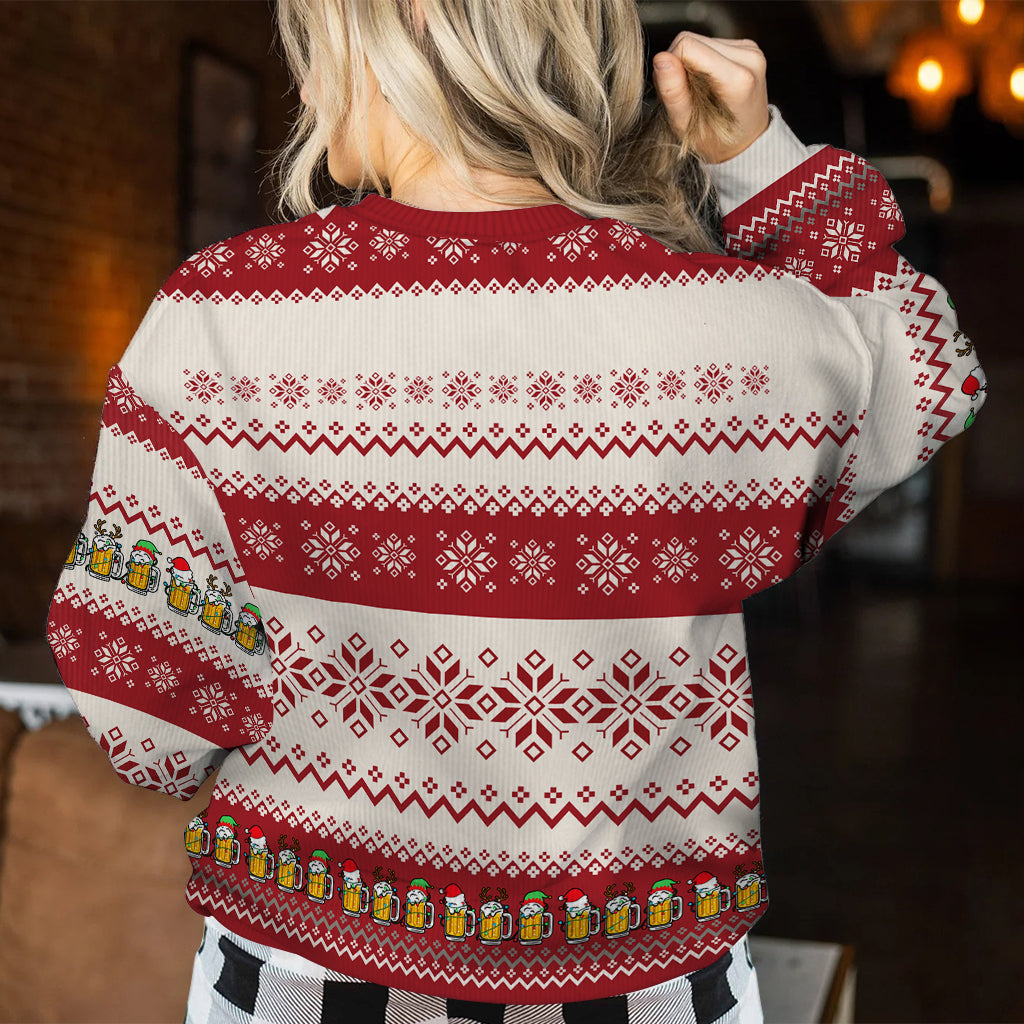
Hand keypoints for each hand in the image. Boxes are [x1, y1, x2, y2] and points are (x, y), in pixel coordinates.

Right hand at [652, 31, 770, 164]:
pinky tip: (707, 83)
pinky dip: (701, 61)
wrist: (747, 143)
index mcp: (737, 80)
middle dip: (679, 65)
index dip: (671, 67)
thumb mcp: (686, 126)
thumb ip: (673, 93)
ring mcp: (751, 50)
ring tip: (697, 92)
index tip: (675, 92)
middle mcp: (749, 58)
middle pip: (692, 40)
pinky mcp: (748, 46)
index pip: (687, 47)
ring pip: (700, 39)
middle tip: (686, 95)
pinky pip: (710, 42)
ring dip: (690, 63)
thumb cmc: (716, 141)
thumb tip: (660, 58)